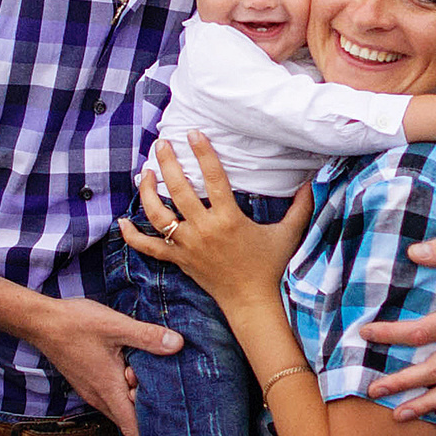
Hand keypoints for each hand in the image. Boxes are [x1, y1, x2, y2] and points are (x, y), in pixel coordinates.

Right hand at [27, 297, 179, 435]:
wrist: (41, 322)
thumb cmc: (75, 324)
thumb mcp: (116, 326)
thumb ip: (147, 337)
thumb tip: (177, 344)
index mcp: (109, 389)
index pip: (132, 429)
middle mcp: (99, 397)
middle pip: (129, 420)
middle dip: (149, 413)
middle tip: (165, 394)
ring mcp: (91, 391)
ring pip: (120, 408)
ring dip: (135, 400)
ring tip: (148, 379)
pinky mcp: (87, 383)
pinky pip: (111, 397)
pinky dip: (124, 392)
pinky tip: (132, 372)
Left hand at [117, 133, 311, 312]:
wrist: (252, 302)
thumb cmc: (270, 267)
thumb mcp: (288, 234)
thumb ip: (301, 206)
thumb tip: (313, 180)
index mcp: (229, 219)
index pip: (213, 177)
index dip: (203, 152)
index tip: (193, 132)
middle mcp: (204, 230)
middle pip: (178, 189)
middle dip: (167, 163)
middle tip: (162, 143)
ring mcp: (188, 246)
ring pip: (158, 215)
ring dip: (147, 191)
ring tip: (145, 172)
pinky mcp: (179, 260)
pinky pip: (149, 247)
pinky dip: (132, 236)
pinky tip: (121, 222)